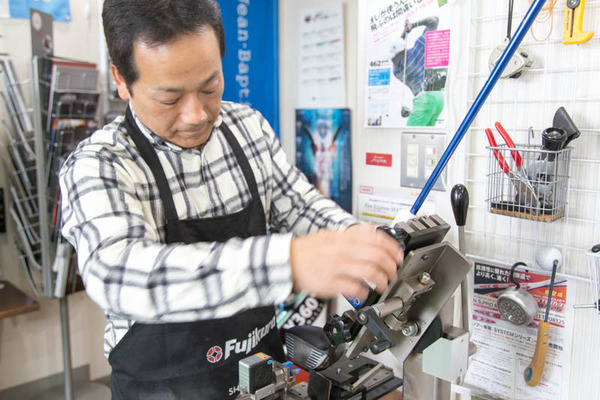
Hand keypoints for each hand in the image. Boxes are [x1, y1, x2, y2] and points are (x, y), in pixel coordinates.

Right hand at [289, 224, 403, 298]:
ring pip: (368, 271)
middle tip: (393, 272)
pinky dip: (363, 291)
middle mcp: (341, 250)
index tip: (397, 254)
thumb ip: (351, 236)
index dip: (391, 247)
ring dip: (381, 279)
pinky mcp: (330, 283)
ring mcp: (336, 267)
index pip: (374, 237)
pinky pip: (353, 287)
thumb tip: (372, 236)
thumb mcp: (330, 235)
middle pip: (376, 255)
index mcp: (342, 237)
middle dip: (390, 266)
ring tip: (383, 284)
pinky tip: (365, 292)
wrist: (286, 262)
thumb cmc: (308, 251)